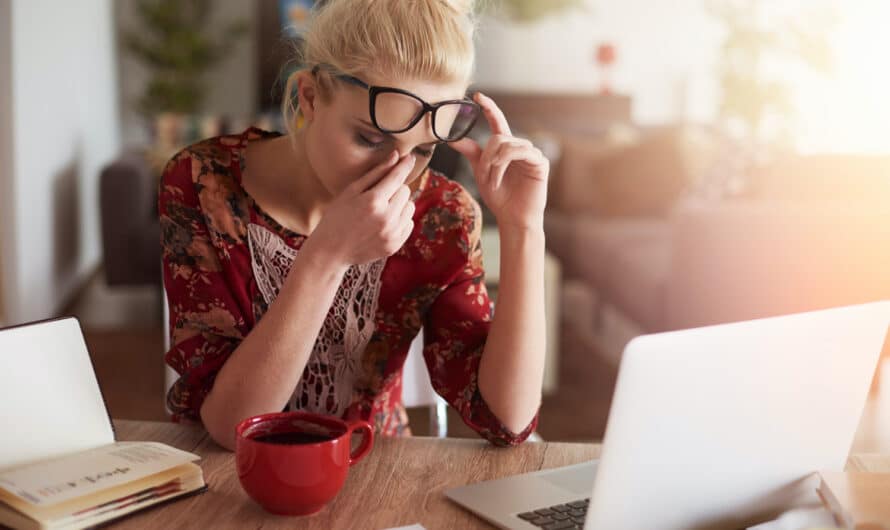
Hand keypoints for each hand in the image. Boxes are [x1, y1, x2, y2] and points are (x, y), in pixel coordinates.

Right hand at [303, 151, 416, 266]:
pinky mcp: (395, 245)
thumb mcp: (351, 191)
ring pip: (410, 206)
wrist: (330, 251)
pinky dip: (400, 219)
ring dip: (399, 204)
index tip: (410, 157)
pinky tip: (383, 222)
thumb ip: (376, 173)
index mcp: (373, 201)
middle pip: (406, 191)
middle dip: (395, 189)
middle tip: (379, 194)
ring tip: (381, 210)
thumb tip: (396, 156)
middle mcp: (386, 218)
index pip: (397, 177)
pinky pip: (409, 223)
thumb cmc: (337, 216)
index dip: (405, 165)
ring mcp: (392, 233)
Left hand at [450, 93, 548, 231]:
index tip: (478, 96)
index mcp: (506, 147)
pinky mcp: (540, 162)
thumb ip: (471, 153)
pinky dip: (504, 165)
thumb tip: (453, 139)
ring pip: (506, 144)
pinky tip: (499, 178)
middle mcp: (520, 147)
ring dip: (494, 164)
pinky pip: (519, 152)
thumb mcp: (481, 172)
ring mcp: (532, 153)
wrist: (512, 217)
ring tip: (491, 181)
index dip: (489, 108)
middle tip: (483, 176)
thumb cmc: (499, 197)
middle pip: (498, 137)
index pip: (498, 122)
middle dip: (486, 157)